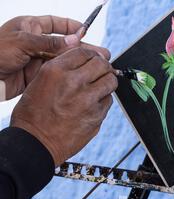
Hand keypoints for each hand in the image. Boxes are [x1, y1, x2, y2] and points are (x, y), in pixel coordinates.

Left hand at [0, 15, 109, 99]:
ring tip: (97, 69)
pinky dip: (68, 78)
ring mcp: (36, 61)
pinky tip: (80, 80)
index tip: (87, 32)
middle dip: (83, 50)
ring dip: (79, 66)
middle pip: (64, 45)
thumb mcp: (24, 42)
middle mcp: (35, 43)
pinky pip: (55, 76)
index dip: (72, 27)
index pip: (56, 24)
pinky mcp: (36, 77)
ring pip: (62, 62)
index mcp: (31, 27)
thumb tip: (74, 41)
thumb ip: (50, 42)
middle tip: (102, 55)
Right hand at [11, 47, 117, 166]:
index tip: (93, 60)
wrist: (37, 142)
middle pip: (102, 64)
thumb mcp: (40, 81)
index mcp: (57, 70)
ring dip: (107, 83)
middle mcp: (74, 83)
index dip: (91, 55)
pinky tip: (93, 106)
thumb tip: (85, 61)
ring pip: (110, 82)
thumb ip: (62, 68)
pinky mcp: (96, 117)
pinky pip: (108, 102)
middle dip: (103, 67)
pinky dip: (103, 101)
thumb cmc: (34, 114)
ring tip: (99, 88)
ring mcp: (88, 101)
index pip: (84, 52)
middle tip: (101, 72)